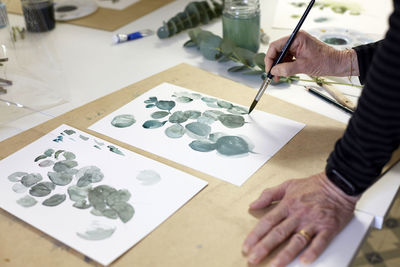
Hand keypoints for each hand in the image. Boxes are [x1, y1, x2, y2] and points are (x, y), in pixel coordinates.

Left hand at [242, 172, 359, 265]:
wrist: (339, 183)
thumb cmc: (314, 185)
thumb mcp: (287, 185)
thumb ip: (268, 195)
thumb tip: (253, 205)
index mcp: (288, 205)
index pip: (267, 222)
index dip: (255, 235)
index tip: (247, 247)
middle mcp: (298, 215)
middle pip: (278, 233)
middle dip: (264, 248)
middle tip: (253, 260)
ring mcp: (313, 222)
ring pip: (297, 241)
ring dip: (285, 255)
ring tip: (274, 266)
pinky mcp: (328, 228)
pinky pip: (320, 242)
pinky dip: (313, 252)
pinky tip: (304, 261)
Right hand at [264, 31, 358, 80]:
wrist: (337, 64)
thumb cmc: (326, 61)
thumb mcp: (303, 66)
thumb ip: (286, 68)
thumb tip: (274, 70)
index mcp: (297, 38)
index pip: (276, 46)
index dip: (270, 58)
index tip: (269, 69)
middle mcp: (296, 40)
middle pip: (277, 50)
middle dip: (274, 63)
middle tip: (273, 74)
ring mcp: (298, 45)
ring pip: (282, 55)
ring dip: (279, 66)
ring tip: (278, 76)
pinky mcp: (300, 51)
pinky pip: (288, 58)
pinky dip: (285, 66)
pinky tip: (284, 73)